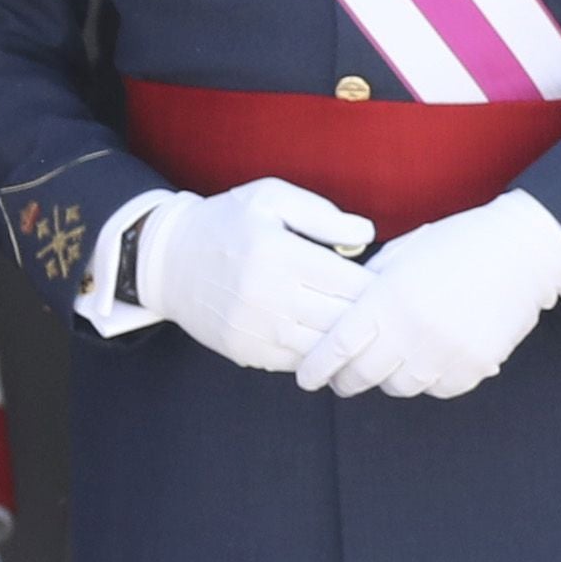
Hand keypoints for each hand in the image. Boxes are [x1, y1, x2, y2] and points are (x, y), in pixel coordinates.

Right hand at [142, 178, 374, 372]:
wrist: (168, 261)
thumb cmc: (227, 222)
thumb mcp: (269, 199)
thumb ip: (321, 215)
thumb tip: (366, 234)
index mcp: (280, 254)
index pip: (352, 284)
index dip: (379, 287)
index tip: (392, 283)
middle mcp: (269, 296)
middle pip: (344, 320)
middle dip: (372, 317)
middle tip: (389, 310)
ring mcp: (256, 329)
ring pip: (325, 348)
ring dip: (349, 341)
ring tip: (366, 328)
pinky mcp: (247, 352)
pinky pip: (300, 362)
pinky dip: (321, 354)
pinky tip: (330, 339)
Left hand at [295, 191, 560, 398]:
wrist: (522, 251)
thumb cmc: (458, 244)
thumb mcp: (402, 254)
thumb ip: (368, 287)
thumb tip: (338, 316)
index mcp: (390, 298)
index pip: (338, 347)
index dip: (316, 368)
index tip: (306, 378)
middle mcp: (414, 330)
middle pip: (363, 376)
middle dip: (346, 381)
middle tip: (342, 380)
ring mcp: (446, 352)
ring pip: (400, 387)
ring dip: (389, 378)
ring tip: (392, 362)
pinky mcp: (474, 367)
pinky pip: (437, 388)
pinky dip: (429, 379)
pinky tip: (432, 358)